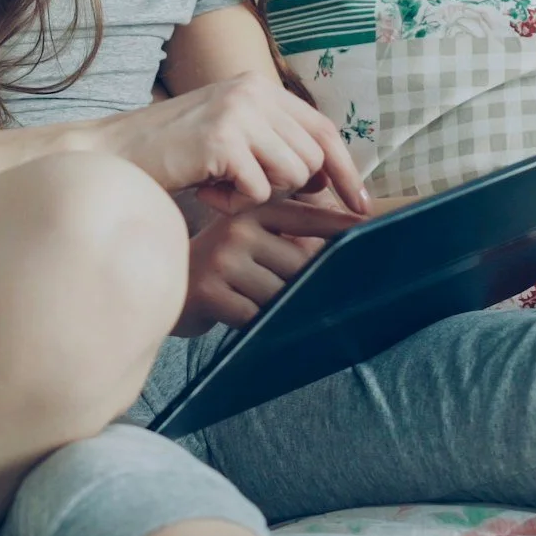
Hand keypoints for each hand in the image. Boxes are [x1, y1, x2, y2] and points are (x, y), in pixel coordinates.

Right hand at [94, 71, 369, 215]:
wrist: (114, 154)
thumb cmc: (173, 153)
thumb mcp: (229, 134)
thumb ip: (273, 142)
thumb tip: (327, 179)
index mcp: (258, 85)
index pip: (323, 128)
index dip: (346, 169)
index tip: (359, 204)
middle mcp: (252, 90)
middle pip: (312, 157)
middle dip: (289, 188)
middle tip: (244, 190)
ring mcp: (237, 112)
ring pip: (293, 175)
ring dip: (259, 195)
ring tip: (221, 188)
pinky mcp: (222, 139)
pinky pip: (259, 190)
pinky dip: (234, 203)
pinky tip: (205, 191)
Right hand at [176, 198, 363, 335]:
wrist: (160, 282)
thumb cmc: (219, 265)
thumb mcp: (250, 238)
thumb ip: (291, 237)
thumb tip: (346, 247)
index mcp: (255, 211)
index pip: (312, 218)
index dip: (345, 226)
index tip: (375, 229)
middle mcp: (240, 228)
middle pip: (301, 266)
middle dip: (306, 285)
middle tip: (296, 293)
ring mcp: (223, 259)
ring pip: (280, 295)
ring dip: (277, 309)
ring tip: (255, 304)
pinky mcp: (209, 291)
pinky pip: (255, 317)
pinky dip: (256, 324)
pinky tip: (240, 317)